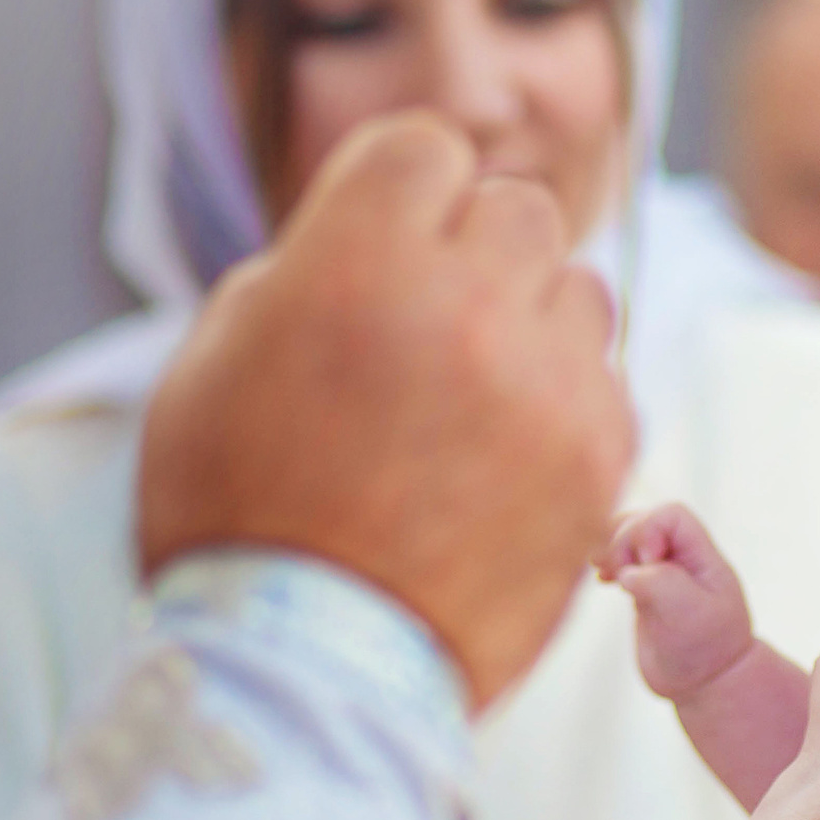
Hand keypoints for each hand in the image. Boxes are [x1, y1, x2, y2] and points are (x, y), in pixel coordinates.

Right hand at [139, 112, 632, 706]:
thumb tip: (372, 230)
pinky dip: (565, 406)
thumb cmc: (240, 518)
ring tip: (470, 401)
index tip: (390, 244)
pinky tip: (505, 460)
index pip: (429, 147)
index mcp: (355, 260)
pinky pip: (607, 381)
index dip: (405, 193)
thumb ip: (299, 270)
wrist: (311, 672)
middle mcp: (466, 302)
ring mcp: (547, 380)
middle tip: (430, 329)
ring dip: (531, 325)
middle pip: (517, 208)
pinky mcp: (602, 456)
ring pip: (578, 289)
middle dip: (474, 254)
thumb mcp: (212, 363)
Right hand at [595, 503, 754, 700]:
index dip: (648, 531)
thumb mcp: (690, 615)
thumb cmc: (705, 649)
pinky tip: (602, 579)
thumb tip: (628, 572)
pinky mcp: (644, 588)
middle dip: (623, 540)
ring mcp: (662, 571)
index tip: (647, 566)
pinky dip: (606, 563)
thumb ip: (662, 584)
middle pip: (644, 519)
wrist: (704, 682)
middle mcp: (682, 558)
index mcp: (702, 556)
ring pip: (628, 537)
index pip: (671, 515)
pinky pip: (621, 560)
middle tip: (620, 575)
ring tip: (604, 571)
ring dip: (610, 548)